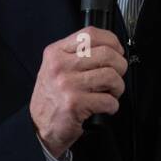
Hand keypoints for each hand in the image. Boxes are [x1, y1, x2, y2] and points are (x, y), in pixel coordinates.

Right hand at [29, 27, 126, 157]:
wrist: (40, 126)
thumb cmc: (53, 97)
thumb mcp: (56, 67)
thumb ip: (77, 54)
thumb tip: (111, 47)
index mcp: (56, 52)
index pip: (90, 34)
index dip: (112, 41)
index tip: (117, 51)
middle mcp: (60, 66)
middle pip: (106, 54)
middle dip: (120, 66)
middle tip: (116, 77)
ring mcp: (67, 84)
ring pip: (111, 76)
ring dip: (118, 87)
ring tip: (111, 93)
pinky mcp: (74, 104)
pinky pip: (108, 100)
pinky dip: (112, 105)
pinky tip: (105, 107)